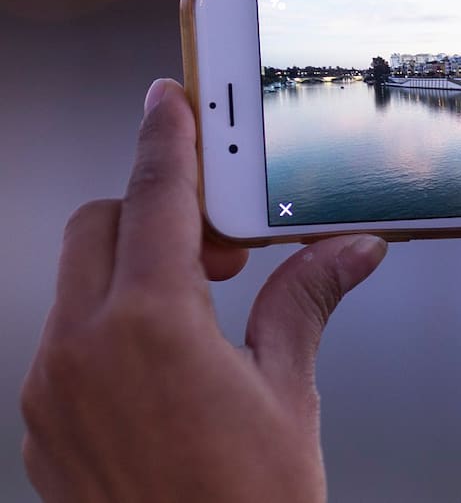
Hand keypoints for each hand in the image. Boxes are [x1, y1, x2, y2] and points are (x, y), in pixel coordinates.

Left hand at [20, 79, 386, 501]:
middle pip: (102, 226)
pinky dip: (113, 320)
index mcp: (151, 330)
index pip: (155, 199)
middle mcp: (82, 352)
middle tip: (223, 236)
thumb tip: (349, 251)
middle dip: (157, 210)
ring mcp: (53, 392)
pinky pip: (69, 337)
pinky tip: (168, 356)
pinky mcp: (46, 426)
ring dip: (135, 267)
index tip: (171, 100)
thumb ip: (306, 302)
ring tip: (204, 301)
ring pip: (80, 281)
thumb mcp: (289, 394)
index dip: (168, 139)